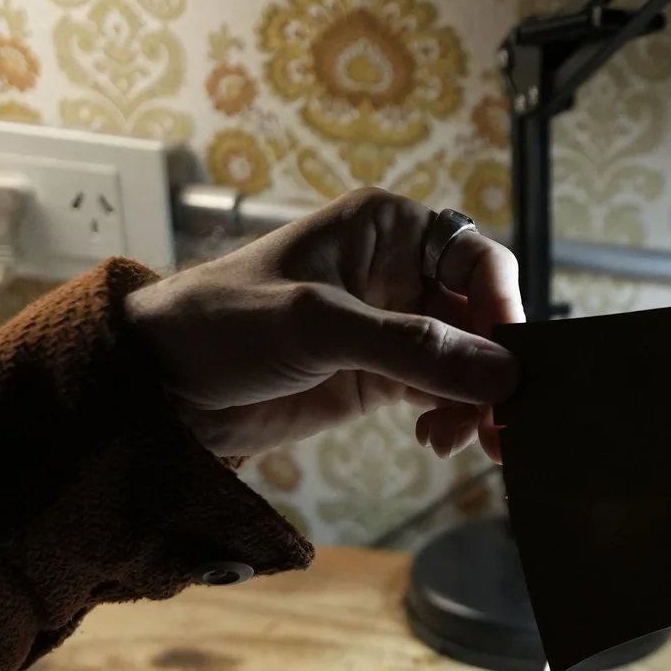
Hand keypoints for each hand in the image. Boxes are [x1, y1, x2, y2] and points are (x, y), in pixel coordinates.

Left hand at [123, 186, 521, 457]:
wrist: (161, 386)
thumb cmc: (221, 322)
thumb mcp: (316, 325)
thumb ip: (410, 345)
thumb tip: (500, 372)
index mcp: (385, 228)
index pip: (477, 258)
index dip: (502, 308)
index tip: (509, 363)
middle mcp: (397, 271)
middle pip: (482, 316)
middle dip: (495, 369)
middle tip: (501, 423)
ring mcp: (392, 326)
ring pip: (468, 361)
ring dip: (476, 403)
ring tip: (459, 441)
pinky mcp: (380, 376)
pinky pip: (442, 394)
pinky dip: (452, 419)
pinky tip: (436, 441)